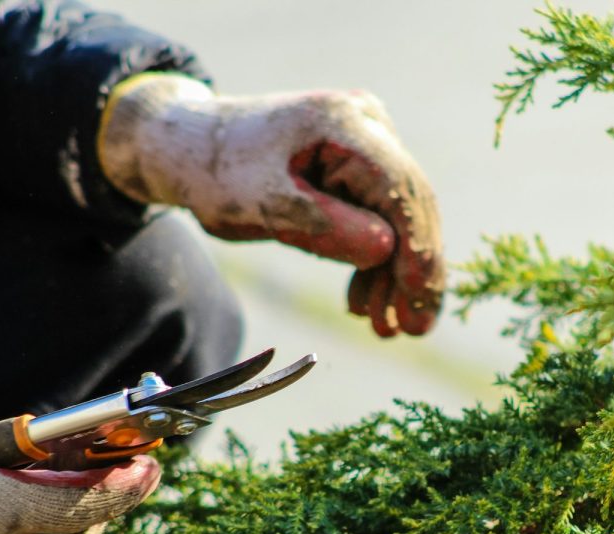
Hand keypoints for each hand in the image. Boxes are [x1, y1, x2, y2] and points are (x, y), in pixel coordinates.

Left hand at [98, 75, 443, 336]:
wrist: (192, 149)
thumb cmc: (219, 173)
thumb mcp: (263, 206)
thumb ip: (324, 226)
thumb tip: (387, 251)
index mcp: (343, 124)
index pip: (399, 189)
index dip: (418, 248)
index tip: (421, 301)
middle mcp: (366, 126)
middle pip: (407, 205)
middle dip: (412, 271)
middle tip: (413, 330)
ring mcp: (365, 145)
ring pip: (396, 218)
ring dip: (392, 275)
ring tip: (385, 328)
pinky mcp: (356, 167)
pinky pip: (377, 217)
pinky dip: (372, 262)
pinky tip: (365, 302)